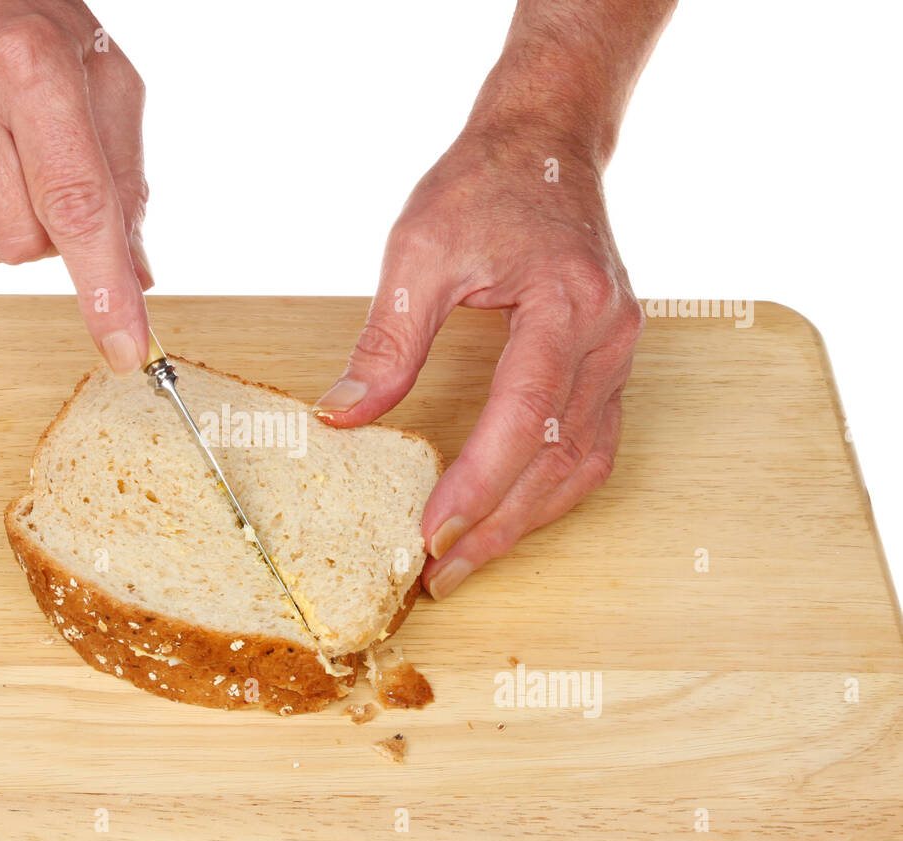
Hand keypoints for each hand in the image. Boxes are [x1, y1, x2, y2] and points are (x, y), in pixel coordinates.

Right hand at [0, 0, 151, 371]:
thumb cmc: (40, 33)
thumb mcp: (109, 83)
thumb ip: (129, 184)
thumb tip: (137, 278)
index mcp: (33, 69)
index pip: (77, 206)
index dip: (103, 287)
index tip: (125, 350)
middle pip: (25, 245)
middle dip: (51, 233)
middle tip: (46, 170)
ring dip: (10, 224)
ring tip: (5, 154)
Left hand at [314, 120, 643, 599]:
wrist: (547, 143)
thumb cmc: (485, 184)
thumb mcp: (419, 250)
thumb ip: (388, 342)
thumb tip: (344, 417)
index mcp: (566, 303)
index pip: (525, 414)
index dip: (478, 483)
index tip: (430, 535)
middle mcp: (608, 336)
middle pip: (560, 458)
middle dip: (498, 526)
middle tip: (439, 574)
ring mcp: (619, 353)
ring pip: (584, 464)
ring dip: (527, 522)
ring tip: (468, 561)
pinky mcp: (610, 362)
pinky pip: (592, 444)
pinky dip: (550, 490)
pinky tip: (510, 515)